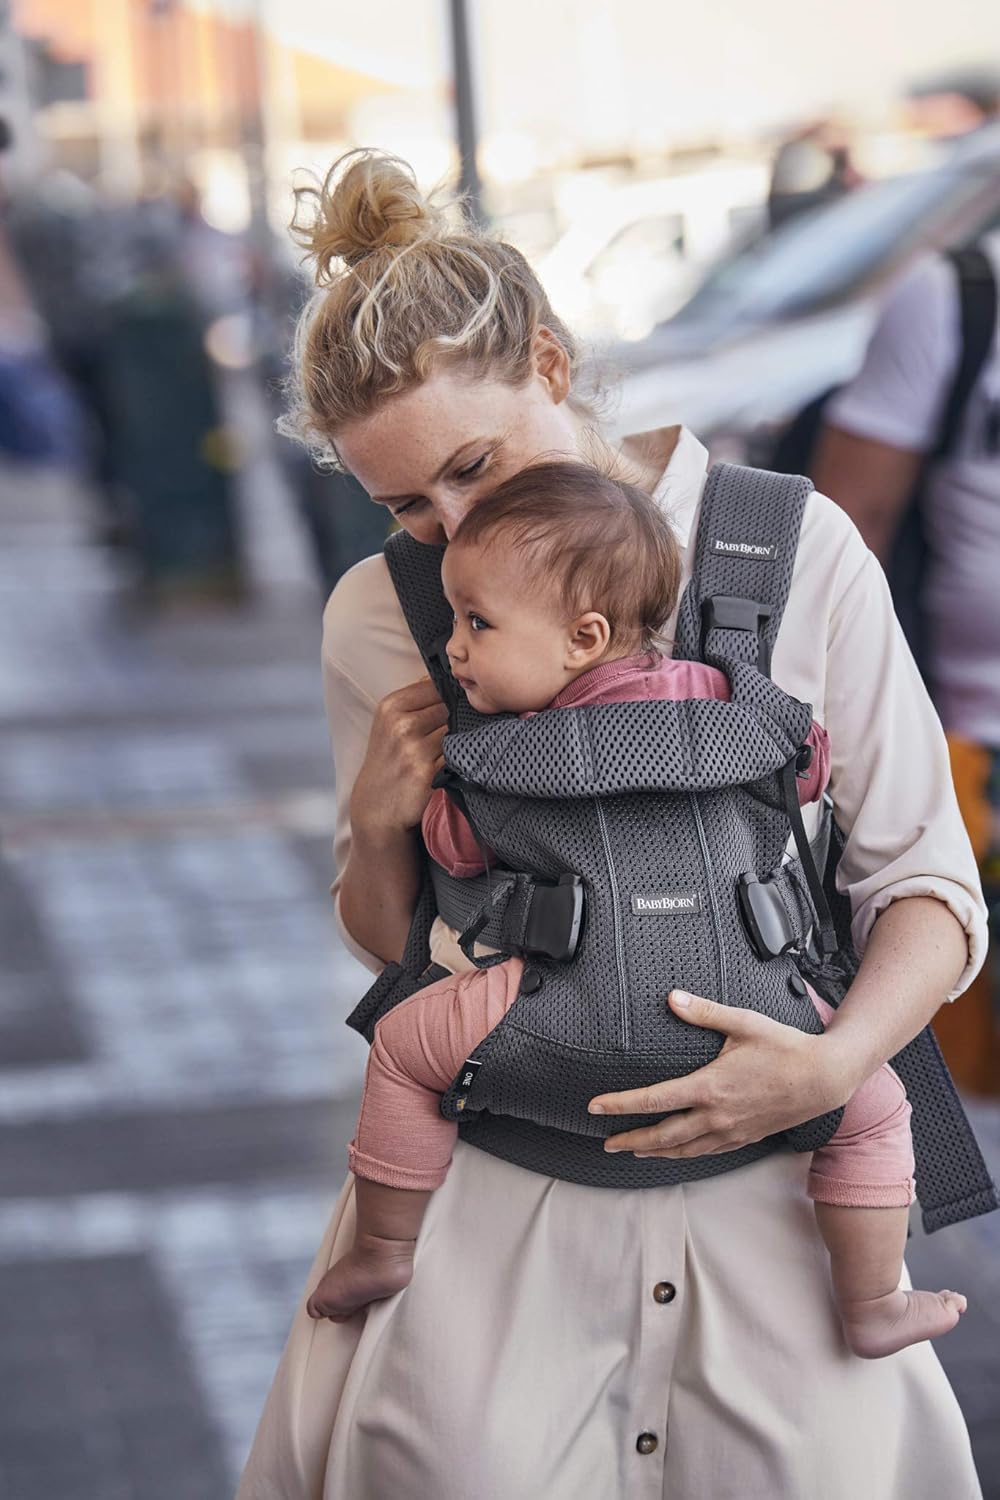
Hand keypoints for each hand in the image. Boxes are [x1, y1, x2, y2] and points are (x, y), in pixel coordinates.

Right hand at [351, 677, 448, 837]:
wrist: (376, 805)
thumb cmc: (387, 761)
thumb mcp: (389, 723)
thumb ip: (415, 701)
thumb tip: (446, 678)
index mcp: (391, 706)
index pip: (435, 686)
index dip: (447, 696)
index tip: (450, 707)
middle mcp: (401, 724)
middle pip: (448, 707)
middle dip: (454, 717)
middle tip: (452, 730)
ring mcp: (414, 748)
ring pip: (454, 730)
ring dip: (458, 737)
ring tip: (451, 747)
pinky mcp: (427, 771)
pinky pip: (455, 754)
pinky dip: (458, 756)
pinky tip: (452, 762)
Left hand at [588, 990, 853, 1157]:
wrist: (824, 1078)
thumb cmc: (785, 1048)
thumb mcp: (743, 1023)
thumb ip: (704, 1012)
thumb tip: (672, 998)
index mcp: (710, 1086)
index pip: (654, 1099)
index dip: (621, 1104)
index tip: (596, 1106)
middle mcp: (716, 1115)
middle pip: (663, 1134)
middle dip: (630, 1138)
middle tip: (605, 1142)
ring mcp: (731, 1131)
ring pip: (683, 1149)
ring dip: (654, 1150)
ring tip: (632, 1150)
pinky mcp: (744, 1137)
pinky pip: (706, 1152)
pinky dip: (683, 1154)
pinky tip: (675, 1152)